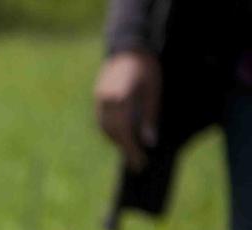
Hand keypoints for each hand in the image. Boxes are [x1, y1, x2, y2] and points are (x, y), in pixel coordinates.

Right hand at [95, 50, 161, 170]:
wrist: (129, 45)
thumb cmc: (147, 66)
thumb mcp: (154, 90)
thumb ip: (150, 116)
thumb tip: (149, 142)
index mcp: (121, 97)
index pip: (123, 131)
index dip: (131, 149)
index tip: (140, 162)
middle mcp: (106, 99)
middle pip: (112, 132)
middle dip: (125, 148)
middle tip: (137, 162)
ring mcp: (99, 98)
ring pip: (105, 128)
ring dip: (117, 140)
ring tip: (131, 150)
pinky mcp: (97, 96)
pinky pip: (102, 120)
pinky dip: (111, 130)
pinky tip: (123, 135)